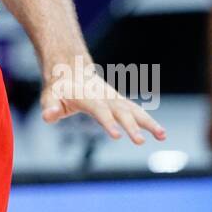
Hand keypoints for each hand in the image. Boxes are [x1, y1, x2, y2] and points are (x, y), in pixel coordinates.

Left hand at [40, 60, 166, 144]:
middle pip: (120, 111)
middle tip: (140, 142)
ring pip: (134, 110)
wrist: (71, 70)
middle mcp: (104, 96)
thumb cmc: (58, 88)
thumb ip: (50, 107)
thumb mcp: (48, 97)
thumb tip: (51, 115)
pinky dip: (148, 121)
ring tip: (163, 136)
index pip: (99, 110)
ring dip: (148, 122)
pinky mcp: (120, 102)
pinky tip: (162, 134)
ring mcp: (114, 98)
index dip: (107, 122)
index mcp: (87, 96)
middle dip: (131, 126)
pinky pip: (136, 111)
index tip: (117, 136)